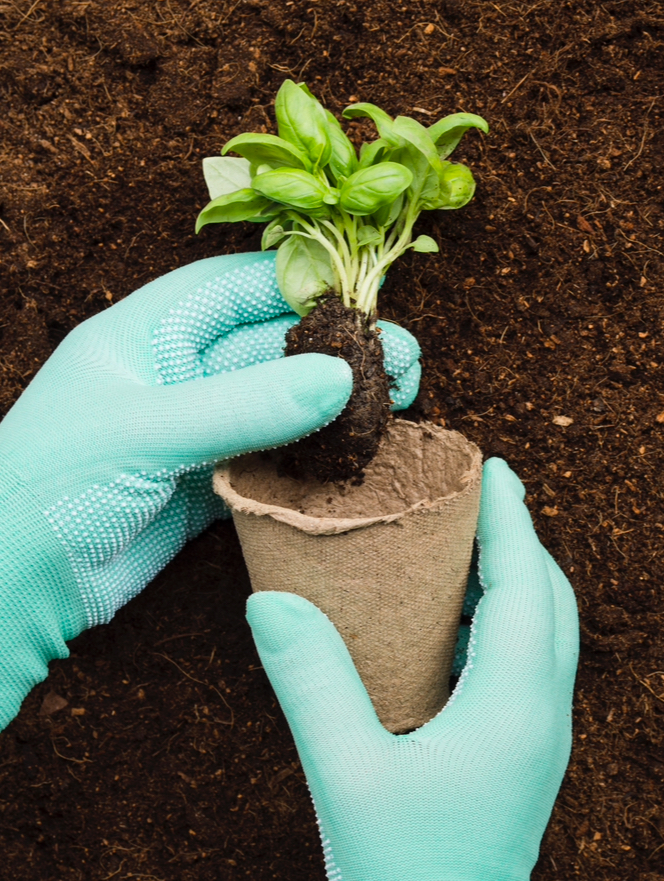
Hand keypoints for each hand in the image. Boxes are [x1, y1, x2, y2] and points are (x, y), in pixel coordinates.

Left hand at [0, 251, 419, 730]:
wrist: (8, 591)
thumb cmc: (46, 490)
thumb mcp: (144, 433)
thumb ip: (243, 405)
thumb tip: (339, 379)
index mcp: (146, 335)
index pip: (235, 287)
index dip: (303, 286)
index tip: (368, 305)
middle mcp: (176, 377)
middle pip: (273, 347)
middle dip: (337, 353)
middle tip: (404, 366)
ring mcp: (195, 434)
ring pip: (281, 407)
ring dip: (334, 410)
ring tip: (396, 412)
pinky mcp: (208, 487)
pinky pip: (274, 462)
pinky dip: (315, 461)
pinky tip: (355, 463)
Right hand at [247, 458, 578, 880]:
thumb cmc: (402, 875)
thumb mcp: (346, 774)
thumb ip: (311, 682)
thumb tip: (270, 601)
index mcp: (515, 704)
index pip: (525, 584)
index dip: (511, 520)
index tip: (495, 467)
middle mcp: (544, 711)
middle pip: (550, 599)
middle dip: (520, 538)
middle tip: (478, 494)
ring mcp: (541, 735)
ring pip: (548, 630)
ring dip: (518, 576)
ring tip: (470, 541)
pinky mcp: (526, 752)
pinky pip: (532, 660)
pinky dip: (508, 617)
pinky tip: (461, 616)